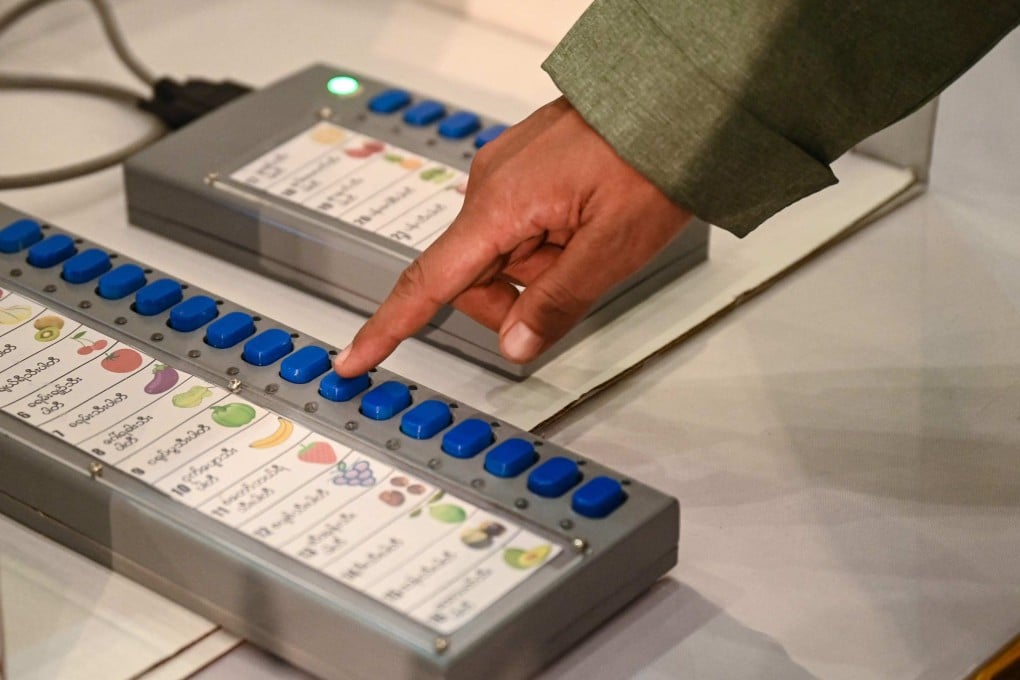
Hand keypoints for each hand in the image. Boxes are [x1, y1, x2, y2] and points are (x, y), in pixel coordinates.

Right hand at [334, 97, 691, 376]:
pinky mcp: (523, 169)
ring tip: (587, 244)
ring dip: (536, 270)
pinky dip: (542, 244)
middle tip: (570, 287)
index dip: (389, 326)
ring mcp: (506, 173)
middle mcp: (490, 184)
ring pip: (498, 255)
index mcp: (499, 204)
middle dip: (513, 300)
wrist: (673, 99)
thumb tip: (516, 345)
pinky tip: (581, 229)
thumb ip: (557, 303)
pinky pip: (516, 226)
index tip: (354, 357)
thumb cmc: (649, 158)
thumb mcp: (611, 247)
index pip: (428, 281)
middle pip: (471, 276)